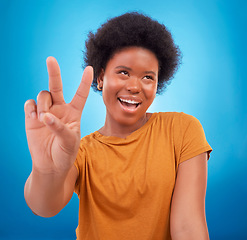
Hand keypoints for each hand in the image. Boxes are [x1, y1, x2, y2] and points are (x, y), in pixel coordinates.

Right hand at [24, 57, 92, 174]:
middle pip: (56, 86)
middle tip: (51, 59)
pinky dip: (31, 108)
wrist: (50, 165)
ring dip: (43, 104)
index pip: (80, 94)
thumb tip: (46, 116)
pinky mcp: (32, 117)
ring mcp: (46, 112)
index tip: (90, 68)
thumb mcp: (69, 141)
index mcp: (74, 113)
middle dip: (54, 72)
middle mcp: (60, 109)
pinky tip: (35, 117)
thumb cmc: (65, 153)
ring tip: (45, 118)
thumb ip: (60, 128)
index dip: (84, 82)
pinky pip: (29, 104)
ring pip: (42, 95)